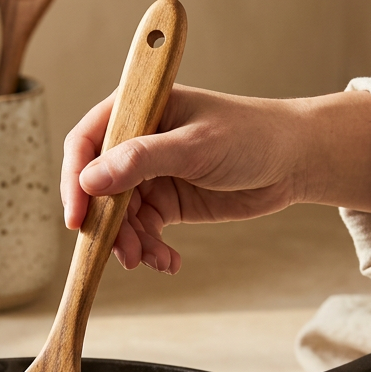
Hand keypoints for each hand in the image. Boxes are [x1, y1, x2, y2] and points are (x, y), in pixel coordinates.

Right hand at [60, 85, 370, 272]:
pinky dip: (151, 249)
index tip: (77, 218)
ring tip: (152, 260)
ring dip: (131, 242)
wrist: (295, 161)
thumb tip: (91, 180)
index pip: (86, 142)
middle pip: (99, 187)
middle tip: (122, 253)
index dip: (75, 179)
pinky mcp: (167, 202)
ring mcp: (150, 174)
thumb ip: (143, 160)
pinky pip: (144, 230)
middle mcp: (136, 142)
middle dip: (108, 223)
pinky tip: (168, 262)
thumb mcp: (196, 146)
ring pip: (120, 215)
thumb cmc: (251, 136)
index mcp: (137, 109)